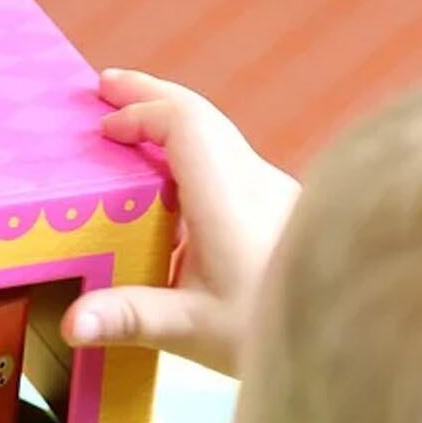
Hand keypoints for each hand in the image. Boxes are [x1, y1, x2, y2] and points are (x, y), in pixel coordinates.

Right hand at [61, 70, 298, 376]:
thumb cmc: (271, 334)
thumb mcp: (194, 330)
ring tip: (132, 126)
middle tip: (105, 86)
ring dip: (174, 123)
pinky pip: (232, 161)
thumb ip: (131, 319)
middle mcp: (255, 183)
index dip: (141, 113)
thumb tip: (73, 324)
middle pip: (202, 116)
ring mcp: (273, 192)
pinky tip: (176, 179)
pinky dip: (195, 152)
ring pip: (220, 136)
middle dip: (150, 96)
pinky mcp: (280, 209)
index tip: (104, 126)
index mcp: (230, 199)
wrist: (349, 336)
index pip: (186, 124)